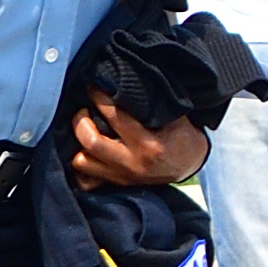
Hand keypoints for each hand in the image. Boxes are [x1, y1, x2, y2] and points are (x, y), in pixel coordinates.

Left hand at [69, 90, 208, 190]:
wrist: (190, 164)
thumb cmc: (182, 135)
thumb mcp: (174, 116)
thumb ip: (150, 102)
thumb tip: (121, 82)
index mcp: (148, 144)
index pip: (114, 117)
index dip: (99, 97)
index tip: (92, 87)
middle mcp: (131, 163)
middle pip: (91, 142)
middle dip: (80, 121)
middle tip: (83, 109)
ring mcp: (122, 177)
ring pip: (82, 162)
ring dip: (77, 143)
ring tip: (83, 128)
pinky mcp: (117, 184)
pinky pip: (86, 181)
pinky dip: (82, 164)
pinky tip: (85, 149)